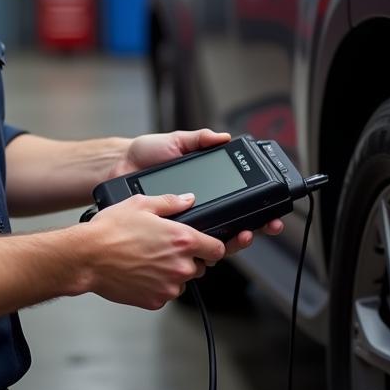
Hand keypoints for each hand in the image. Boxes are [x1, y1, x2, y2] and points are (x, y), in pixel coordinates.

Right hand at [84, 192, 224, 309]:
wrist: (87, 257)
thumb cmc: (110, 231)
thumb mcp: (141, 204)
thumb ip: (171, 202)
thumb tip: (188, 199)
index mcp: (182, 239)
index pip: (218, 249)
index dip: (212, 245)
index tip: (206, 245)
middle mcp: (180, 265)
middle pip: (200, 266)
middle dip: (187, 258)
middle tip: (162, 248)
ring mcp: (169, 286)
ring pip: (182, 281)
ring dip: (172, 272)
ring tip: (147, 259)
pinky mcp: (156, 301)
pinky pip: (165, 293)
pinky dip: (157, 285)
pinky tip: (140, 271)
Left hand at [109, 128, 286, 255]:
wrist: (118, 168)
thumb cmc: (146, 155)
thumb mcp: (176, 141)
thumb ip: (200, 139)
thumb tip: (224, 138)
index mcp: (205, 189)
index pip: (237, 204)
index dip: (257, 211)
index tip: (270, 215)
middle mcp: (198, 209)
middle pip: (233, 227)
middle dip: (252, 230)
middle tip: (261, 228)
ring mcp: (184, 224)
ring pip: (216, 243)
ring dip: (233, 243)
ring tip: (242, 235)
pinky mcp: (168, 236)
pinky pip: (188, 249)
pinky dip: (203, 251)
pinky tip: (211, 247)